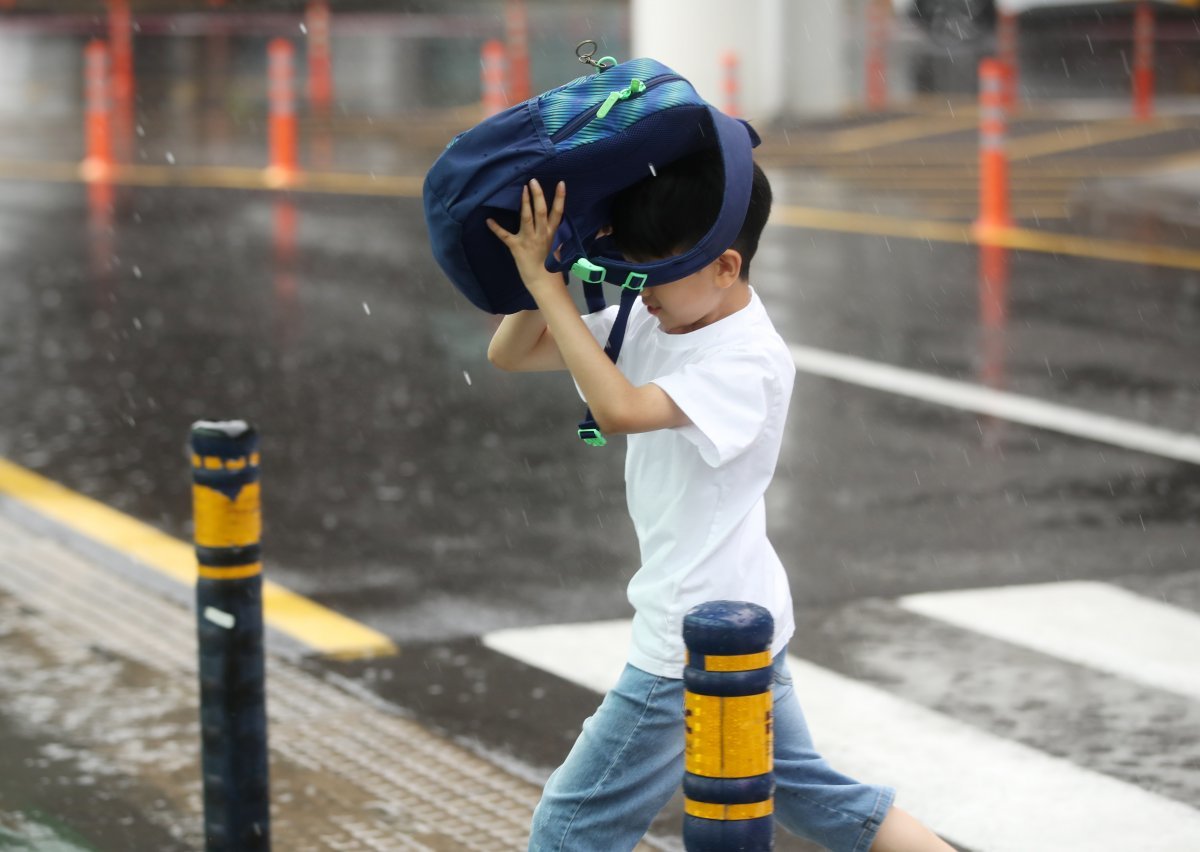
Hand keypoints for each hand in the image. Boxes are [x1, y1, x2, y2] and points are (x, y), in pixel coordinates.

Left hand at [486, 179, 565, 296]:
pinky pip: (505, 236)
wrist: (544, 282)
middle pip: (541, 211)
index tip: (561, 183)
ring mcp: (529, 240)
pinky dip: (496, 228)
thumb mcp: (556, 245)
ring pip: (527, 218)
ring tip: (522, 189)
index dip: (560, 197)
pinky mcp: (517, 247)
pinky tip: (488, 220)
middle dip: (538, 195)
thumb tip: (553, 220)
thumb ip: (553, 231)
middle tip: (533, 181)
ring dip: (525, 203)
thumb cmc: (550, 265)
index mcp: (552, 233)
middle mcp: (542, 234)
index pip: (558, 212)